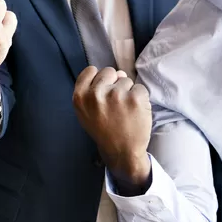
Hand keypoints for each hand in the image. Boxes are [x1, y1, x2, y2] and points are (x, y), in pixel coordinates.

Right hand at [73, 67, 151, 190]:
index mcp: (80, 97)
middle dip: (114, 83)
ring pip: (126, 80)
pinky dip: (141, 99)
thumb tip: (118, 73)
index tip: (103, 90)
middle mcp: (96, 94)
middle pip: (110, 72)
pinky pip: (140, 88)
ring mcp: (116, 95)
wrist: (122, 151)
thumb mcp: (86, 112)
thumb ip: (92, 90)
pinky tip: (135, 112)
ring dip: (128, 92)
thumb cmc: (104, 131)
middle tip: (115, 103)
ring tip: (125, 110)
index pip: (90, 70)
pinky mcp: (134, 98)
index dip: (99, 79)